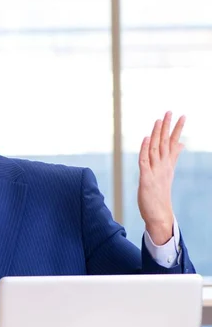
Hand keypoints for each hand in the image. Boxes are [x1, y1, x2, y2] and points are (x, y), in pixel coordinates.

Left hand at [137, 111, 184, 244]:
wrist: (159, 215)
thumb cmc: (160, 194)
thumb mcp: (167, 173)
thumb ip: (173, 157)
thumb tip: (180, 144)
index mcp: (168, 164)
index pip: (173, 143)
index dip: (177, 129)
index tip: (182, 115)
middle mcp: (163, 166)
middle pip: (165, 143)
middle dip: (167, 127)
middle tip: (170, 112)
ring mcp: (155, 171)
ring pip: (156, 149)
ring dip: (157, 134)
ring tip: (159, 120)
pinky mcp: (146, 178)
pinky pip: (145, 161)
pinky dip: (145, 149)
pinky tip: (147, 139)